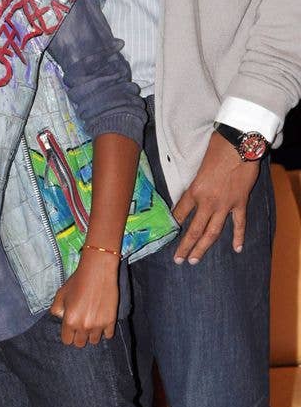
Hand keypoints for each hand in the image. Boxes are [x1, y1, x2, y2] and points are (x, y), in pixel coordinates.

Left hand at [50, 250, 119, 347]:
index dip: (68, 334)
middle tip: (81, 324)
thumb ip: (56, 309)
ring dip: (91, 334)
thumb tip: (60, 319)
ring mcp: (98, 325)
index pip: (67, 341)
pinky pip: (108, 335)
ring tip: (91, 322)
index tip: (70, 328)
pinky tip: (102, 320)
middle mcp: (83, 326)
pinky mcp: (111, 321)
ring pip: (94, 341)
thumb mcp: (61, 293)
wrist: (98, 270)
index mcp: (70, 320)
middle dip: (79, 335)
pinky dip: (105, 330)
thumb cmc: (77, 280)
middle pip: (80, 343)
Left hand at [172, 130, 259, 263]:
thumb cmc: (217, 149)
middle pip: (194, 230)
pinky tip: (236, 249)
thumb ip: (196, 183)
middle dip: (185, 246)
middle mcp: (208, 202)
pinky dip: (238, 237)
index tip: (166, 235)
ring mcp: (225, 205)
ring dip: (203, 247)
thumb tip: (193, 192)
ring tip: (195, 260)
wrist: (239, 145)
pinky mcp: (240, 203)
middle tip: (178, 260)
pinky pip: (239, 224)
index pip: (179, 213)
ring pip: (212, 232)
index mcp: (194, 191)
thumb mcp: (198, 167)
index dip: (172, 225)